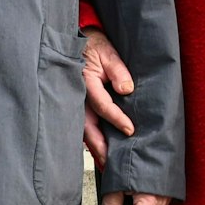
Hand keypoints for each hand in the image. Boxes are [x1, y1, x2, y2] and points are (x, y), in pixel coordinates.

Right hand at [82, 28, 134, 170]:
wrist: (80, 41)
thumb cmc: (95, 46)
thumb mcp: (108, 53)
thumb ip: (118, 70)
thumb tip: (127, 89)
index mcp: (85, 81)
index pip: (102, 105)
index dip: (116, 118)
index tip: (130, 130)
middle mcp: (76, 94)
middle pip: (86, 125)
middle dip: (98, 145)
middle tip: (110, 162)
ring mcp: (74, 101)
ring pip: (82, 128)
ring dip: (93, 146)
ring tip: (104, 163)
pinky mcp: (75, 104)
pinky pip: (81, 124)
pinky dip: (90, 138)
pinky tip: (98, 150)